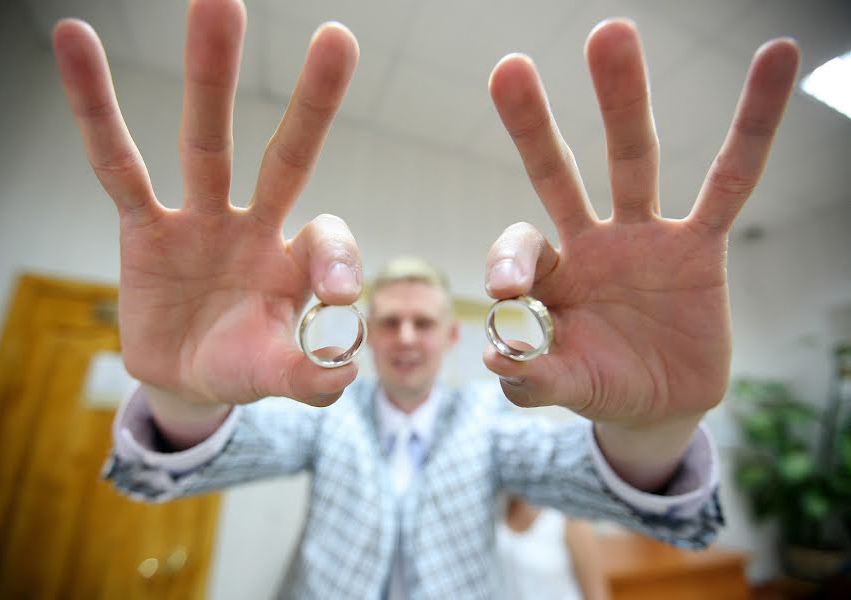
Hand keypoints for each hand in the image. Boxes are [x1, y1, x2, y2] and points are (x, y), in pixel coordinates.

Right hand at [53, 0, 362, 434]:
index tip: (334, 293)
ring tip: (215, 2)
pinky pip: (117, 166)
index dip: (336, 257)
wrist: (186, 375)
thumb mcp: (274, 378)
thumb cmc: (241, 367)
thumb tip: (344, 371)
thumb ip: (309, 377)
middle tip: (338, 39)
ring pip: (206, 142)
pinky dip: (96, 109)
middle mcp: (255, 227)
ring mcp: (198, 220)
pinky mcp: (143, 228)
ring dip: (210, 77)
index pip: (327, 238)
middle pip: (287, 158)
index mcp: (296, 264)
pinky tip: (75, 41)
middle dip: (311, 104)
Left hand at [483, 19, 798, 486]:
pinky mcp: (700, 249)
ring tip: (611, 33)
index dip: (509, 261)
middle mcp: (591, 243)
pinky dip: (752, 127)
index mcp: (549, 276)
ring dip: (623, 101)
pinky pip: (730, 183)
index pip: (519, 246)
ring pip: (632, 160)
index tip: (509, 293)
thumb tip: (491, 357)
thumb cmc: (601, 387)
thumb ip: (530, 377)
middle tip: (509, 67)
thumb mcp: (563, 387)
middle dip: (535, 125)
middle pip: (559, 173)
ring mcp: (645, 239)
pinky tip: (774, 62)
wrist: (658, 405)